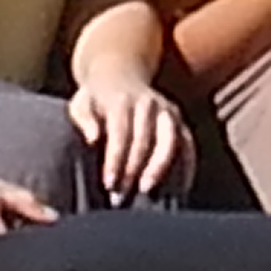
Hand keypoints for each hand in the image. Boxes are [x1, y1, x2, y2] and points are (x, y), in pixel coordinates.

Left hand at [65, 65, 188, 203]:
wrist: (119, 73)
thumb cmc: (95, 99)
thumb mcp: (82, 103)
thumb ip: (85, 119)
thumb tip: (92, 138)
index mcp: (122, 101)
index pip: (121, 132)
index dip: (115, 159)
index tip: (109, 184)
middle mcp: (148, 103)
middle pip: (145, 139)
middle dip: (132, 170)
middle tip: (119, 197)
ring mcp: (167, 110)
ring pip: (170, 139)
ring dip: (159, 167)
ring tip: (146, 190)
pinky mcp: (178, 118)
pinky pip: (188, 141)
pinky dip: (187, 163)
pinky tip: (180, 187)